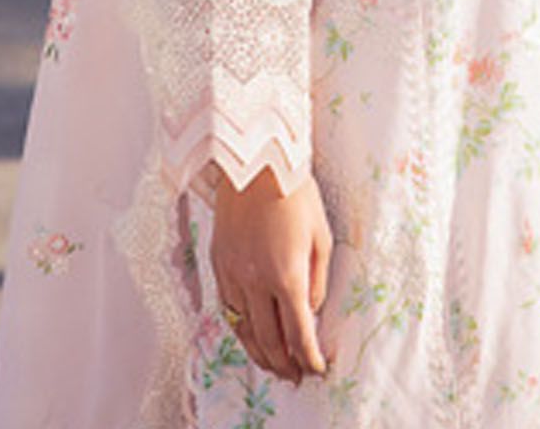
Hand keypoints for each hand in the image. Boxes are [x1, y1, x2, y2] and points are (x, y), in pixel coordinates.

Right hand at [211, 164, 332, 384]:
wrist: (256, 162)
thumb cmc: (295, 193)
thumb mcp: (321, 235)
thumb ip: (317, 279)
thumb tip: (311, 311)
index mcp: (287, 275)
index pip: (298, 334)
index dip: (309, 358)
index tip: (318, 369)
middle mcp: (256, 281)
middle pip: (269, 341)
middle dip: (285, 364)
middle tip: (297, 376)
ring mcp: (232, 273)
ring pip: (244, 330)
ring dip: (260, 354)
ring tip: (274, 366)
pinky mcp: (218, 263)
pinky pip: (228, 308)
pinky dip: (241, 328)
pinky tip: (251, 335)